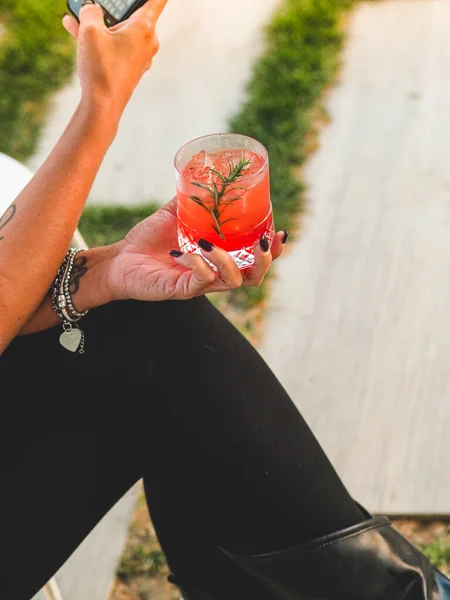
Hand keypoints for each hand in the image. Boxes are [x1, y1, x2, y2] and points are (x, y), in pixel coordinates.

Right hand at [62, 0, 168, 120]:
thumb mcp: (90, 31)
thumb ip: (90, 10)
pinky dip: (99, 38)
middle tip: (94, 4)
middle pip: (132, 15)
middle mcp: (147, 43)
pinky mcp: (130, 68)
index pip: (157, 0)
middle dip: (111, 8)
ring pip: (119, 31)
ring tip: (75, 15)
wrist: (102, 106)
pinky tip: (75, 29)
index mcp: (144, 28)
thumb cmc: (101, 70)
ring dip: (98, 23)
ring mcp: (140, 57)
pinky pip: (115, 46)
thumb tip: (91, 8)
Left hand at [106, 197, 287, 301]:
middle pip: (254, 276)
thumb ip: (192, 199)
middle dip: (265, 261)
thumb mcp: (173, 214)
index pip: (255, 259)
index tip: (280, 232)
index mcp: (220, 256)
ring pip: (232, 281)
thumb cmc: (148, 240)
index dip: (274, 249)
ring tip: (211, 242)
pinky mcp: (183, 291)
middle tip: (262, 243)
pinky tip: (186, 253)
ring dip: (227, 261)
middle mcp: (215, 273)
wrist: (120, 260)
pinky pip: (200, 282)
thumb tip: (204, 174)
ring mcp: (201, 284)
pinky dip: (199, 266)